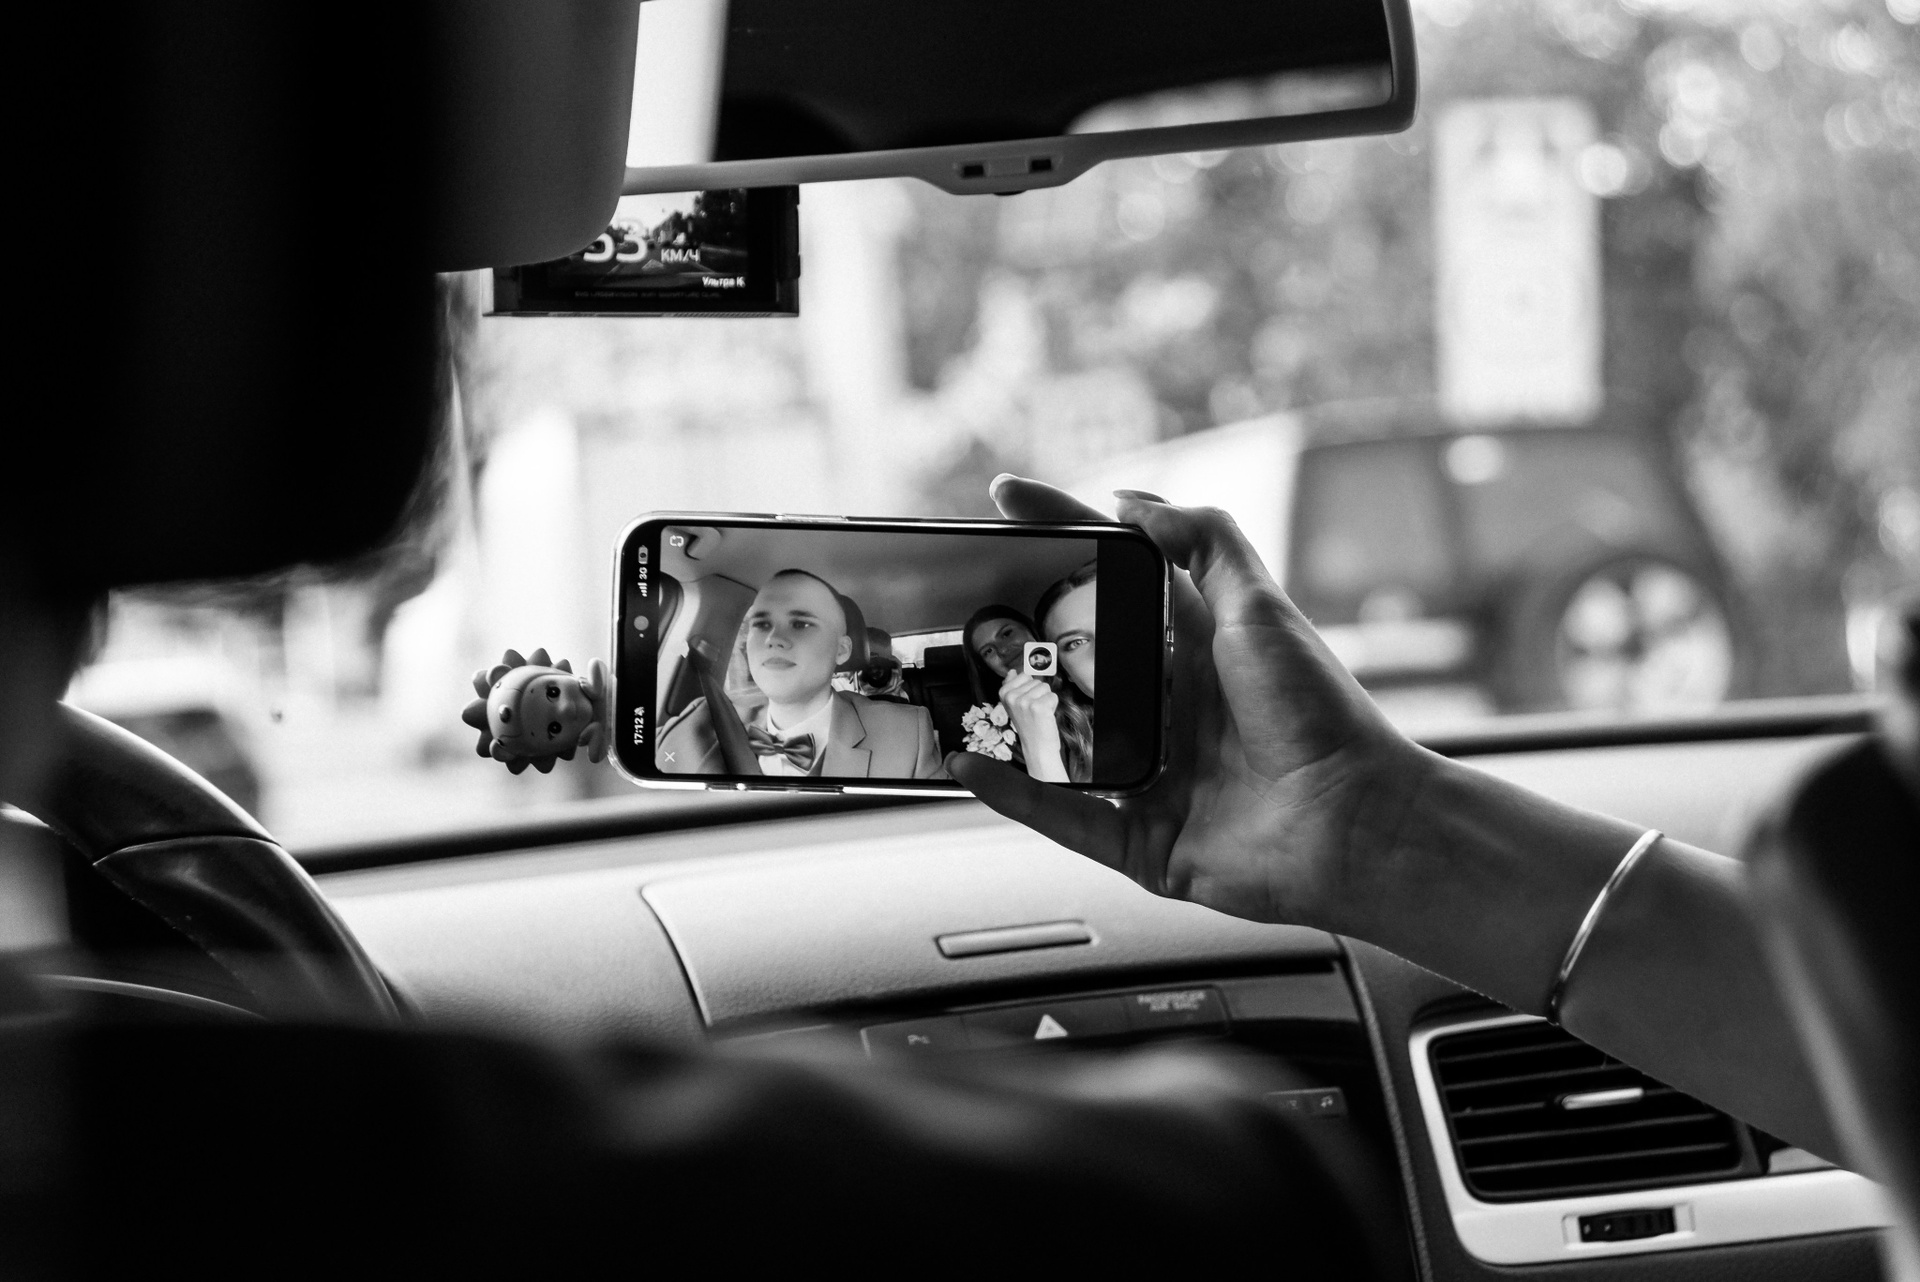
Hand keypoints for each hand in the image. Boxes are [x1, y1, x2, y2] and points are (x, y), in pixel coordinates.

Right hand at [948, 476, 1431, 932]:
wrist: (1357, 821)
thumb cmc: (1322, 715)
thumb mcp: (1261, 608)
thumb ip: (1205, 541)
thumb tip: (1134, 501)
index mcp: (1193, 648)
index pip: (1109, 580)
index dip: (1058, 536)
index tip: (1005, 504)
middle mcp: (1167, 709)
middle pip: (1071, 662)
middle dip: (1015, 633)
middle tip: (960, 605)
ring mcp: (1150, 775)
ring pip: (1056, 743)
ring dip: (1004, 718)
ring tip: (951, 686)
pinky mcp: (1142, 840)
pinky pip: (1063, 817)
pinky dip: (1014, 795)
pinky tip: (973, 767)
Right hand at [998, 670, 1066, 782]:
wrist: (1036, 746)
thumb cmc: (1028, 724)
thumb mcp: (1014, 704)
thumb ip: (1013, 686)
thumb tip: (1012, 671)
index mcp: (1004, 693)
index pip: (1024, 675)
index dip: (1029, 688)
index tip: (1026, 703)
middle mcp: (1012, 696)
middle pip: (1036, 681)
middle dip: (1039, 694)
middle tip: (1034, 711)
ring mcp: (1024, 701)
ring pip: (1045, 687)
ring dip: (1046, 700)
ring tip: (1040, 714)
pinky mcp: (1038, 707)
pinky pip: (1053, 696)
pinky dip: (1053, 706)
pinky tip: (1046, 716)